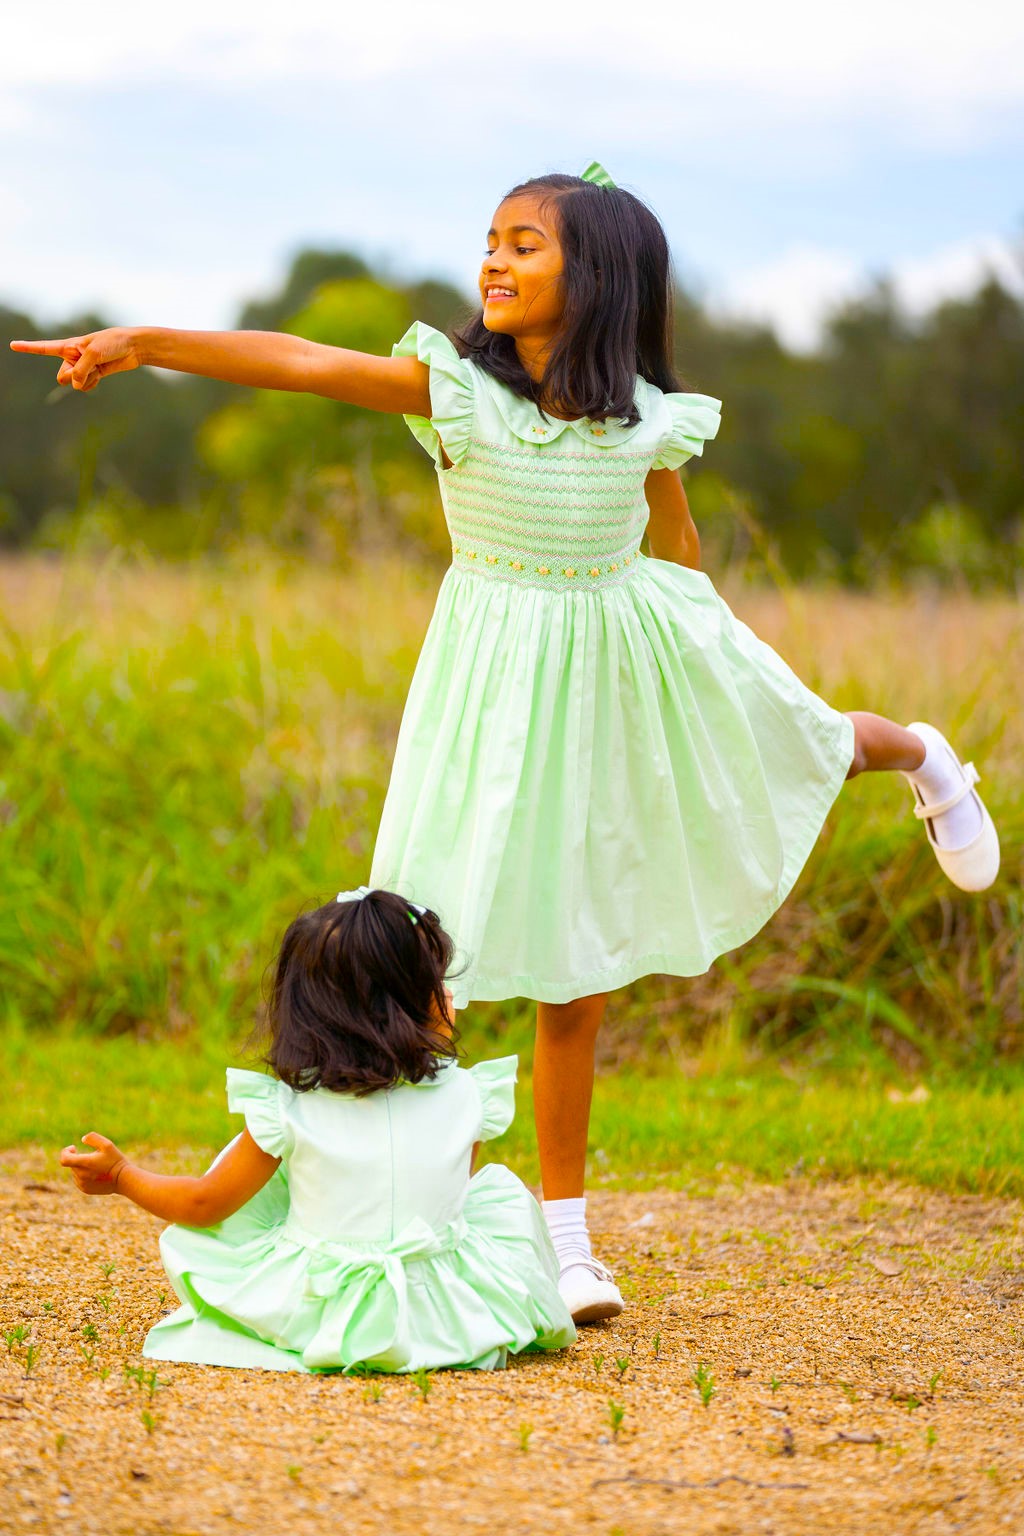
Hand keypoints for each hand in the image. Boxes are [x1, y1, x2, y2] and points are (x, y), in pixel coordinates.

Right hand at [9, 328, 141, 392]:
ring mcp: (82, 368)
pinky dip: (93, 384)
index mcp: (69, 346)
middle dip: (72, 377)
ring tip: (98, 368)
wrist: (132, 347)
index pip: (44, 348)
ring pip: (74, 384)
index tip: (12, 345)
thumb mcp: (94, 354)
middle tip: (87, 367)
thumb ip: (81, 370)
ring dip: (86, 380)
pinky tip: (102, 374)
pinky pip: (86, 387)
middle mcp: (72, 357)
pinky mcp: (93, 375)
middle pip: (62, 377)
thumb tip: (75, 385)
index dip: (28, 347)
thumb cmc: (113, 343)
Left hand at [60, 1133, 128, 1195]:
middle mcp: (81, 1175)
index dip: (66, 1151)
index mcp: (85, 1163)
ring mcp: (82, 1184)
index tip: (74, 1148)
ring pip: (75, 1172)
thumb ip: (93, 1138)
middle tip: (92, 1156)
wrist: (123, 1179)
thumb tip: (82, 1139)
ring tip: (96, 1166)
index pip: (64, 1159)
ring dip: (81, 1167)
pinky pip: (79, 1180)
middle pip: (71, 1164)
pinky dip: (84, 1175)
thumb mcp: (107, 1144)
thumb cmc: (115, 1160)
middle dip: (77, 1158)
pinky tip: (96, 1173)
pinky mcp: (85, 1189)